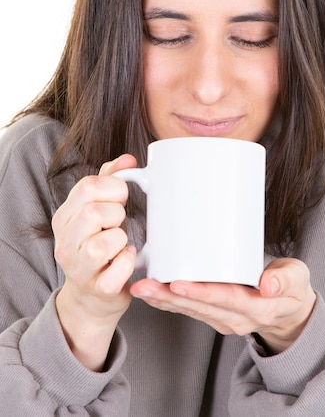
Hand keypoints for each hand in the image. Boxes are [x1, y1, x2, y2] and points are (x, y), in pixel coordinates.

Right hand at [52, 154, 137, 369]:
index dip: (112, 187)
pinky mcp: (99, 288)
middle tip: (118, 222)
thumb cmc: (99, 246)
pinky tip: (127, 257)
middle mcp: (66, 242)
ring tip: (120, 242)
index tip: (120, 197)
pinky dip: (129, 260)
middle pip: (93, 212)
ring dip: (121, 237)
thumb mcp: (96, 211)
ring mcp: (80, 268)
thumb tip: (127, 159)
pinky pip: (119, 267)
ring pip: (104, 242)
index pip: (87, 187)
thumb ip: (109, 181)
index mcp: (64, 218)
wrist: (93, 297)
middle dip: (116, 213)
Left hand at [130, 258, 315, 353]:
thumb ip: (285, 279)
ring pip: (191, 310)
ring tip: (141, 288)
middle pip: (201, 307)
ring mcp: (225, 320)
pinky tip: (152, 293)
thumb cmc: (292, 289)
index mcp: (258, 308)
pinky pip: (190, 311)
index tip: (179, 284)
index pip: (227, 299)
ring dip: (164, 300)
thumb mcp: (298, 279)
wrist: (291, 312)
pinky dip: (169, 302)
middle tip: (145, 285)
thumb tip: (268, 284)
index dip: (202, 292)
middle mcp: (237, 318)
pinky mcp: (216, 317)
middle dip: (170, 296)